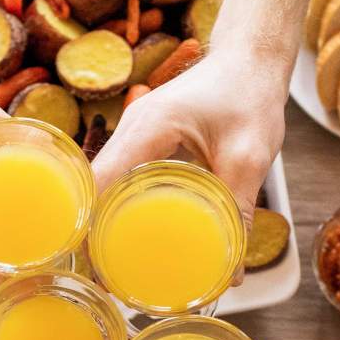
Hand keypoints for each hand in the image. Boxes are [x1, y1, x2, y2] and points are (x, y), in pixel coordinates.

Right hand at [91, 52, 288, 281]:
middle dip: (94, 233)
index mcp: (148, 128)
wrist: (249, 62)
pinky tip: (132, 236)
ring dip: (104, 222)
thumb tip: (231, 273)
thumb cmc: (250, 96)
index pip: (99, 182)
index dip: (89, 225)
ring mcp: (133, 133)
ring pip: (104, 185)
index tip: (95, 265)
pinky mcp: (142, 141)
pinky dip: (120, 207)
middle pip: (95, 188)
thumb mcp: (250, 156)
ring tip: (116, 266)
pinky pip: (121, 178)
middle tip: (107, 278)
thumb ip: (238, 211)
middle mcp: (131, 128)